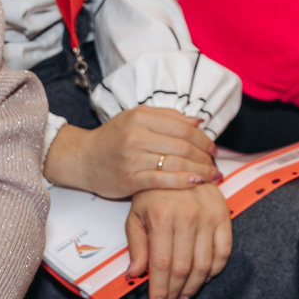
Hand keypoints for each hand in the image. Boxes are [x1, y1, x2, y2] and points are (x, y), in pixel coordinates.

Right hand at [44, 106, 217, 198]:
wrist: (83, 159)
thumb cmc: (112, 138)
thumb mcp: (135, 118)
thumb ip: (167, 117)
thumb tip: (198, 121)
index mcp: (140, 117)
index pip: (182, 127)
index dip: (202, 138)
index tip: (213, 147)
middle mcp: (136, 136)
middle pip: (182, 145)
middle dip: (204, 156)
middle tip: (215, 163)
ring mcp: (132, 159)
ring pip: (175, 163)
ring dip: (199, 170)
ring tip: (213, 175)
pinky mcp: (129, 180)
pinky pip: (163, 181)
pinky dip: (183, 181)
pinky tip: (197, 182)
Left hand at [125, 184, 231, 298]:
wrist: (179, 163)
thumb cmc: (153, 192)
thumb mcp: (136, 215)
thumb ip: (136, 246)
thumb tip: (134, 275)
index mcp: (161, 217)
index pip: (161, 264)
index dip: (159, 289)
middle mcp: (187, 217)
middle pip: (183, 268)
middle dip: (174, 292)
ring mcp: (208, 217)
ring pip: (204, 264)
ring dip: (194, 287)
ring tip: (183, 297)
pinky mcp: (224, 216)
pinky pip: (223, 252)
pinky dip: (215, 270)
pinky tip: (203, 278)